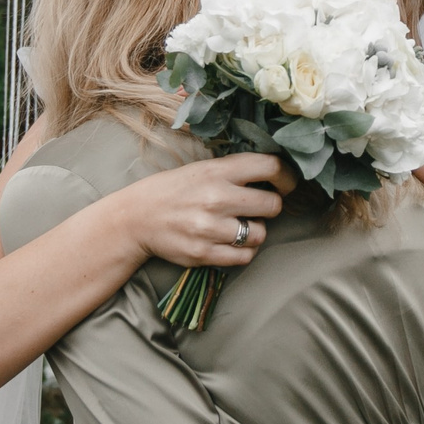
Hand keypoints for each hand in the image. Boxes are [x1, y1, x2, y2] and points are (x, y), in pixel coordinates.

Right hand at [111, 153, 287, 267]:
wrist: (136, 217)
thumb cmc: (174, 190)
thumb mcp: (202, 169)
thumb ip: (236, 172)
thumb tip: (277, 176)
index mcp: (217, 171)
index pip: (270, 167)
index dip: (286, 176)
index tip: (285, 184)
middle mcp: (216, 198)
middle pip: (273, 205)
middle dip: (271, 207)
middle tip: (258, 208)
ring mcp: (210, 228)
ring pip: (260, 234)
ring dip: (255, 231)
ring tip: (238, 226)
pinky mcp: (204, 253)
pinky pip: (244, 257)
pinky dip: (242, 252)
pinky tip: (230, 242)